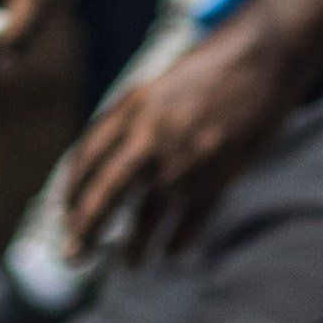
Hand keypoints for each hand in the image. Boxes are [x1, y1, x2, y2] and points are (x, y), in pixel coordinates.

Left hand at [57, 20, 316, 265]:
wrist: (258, 59)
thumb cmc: (206, 72)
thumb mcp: (154, 87)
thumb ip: (131, 121)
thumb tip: (105, 158)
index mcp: (129, 111)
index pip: (85, 159)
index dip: (72, 191)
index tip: (64, 212)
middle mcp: (149, 137)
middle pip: (105, 192)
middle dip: (85, 227)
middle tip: (73, 255)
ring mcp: (184, 159)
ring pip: (148, 214)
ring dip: (134, 244)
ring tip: (128, 264)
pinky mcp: (219, 175)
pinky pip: (191, 218)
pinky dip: (178, 240)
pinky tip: (170, 254)